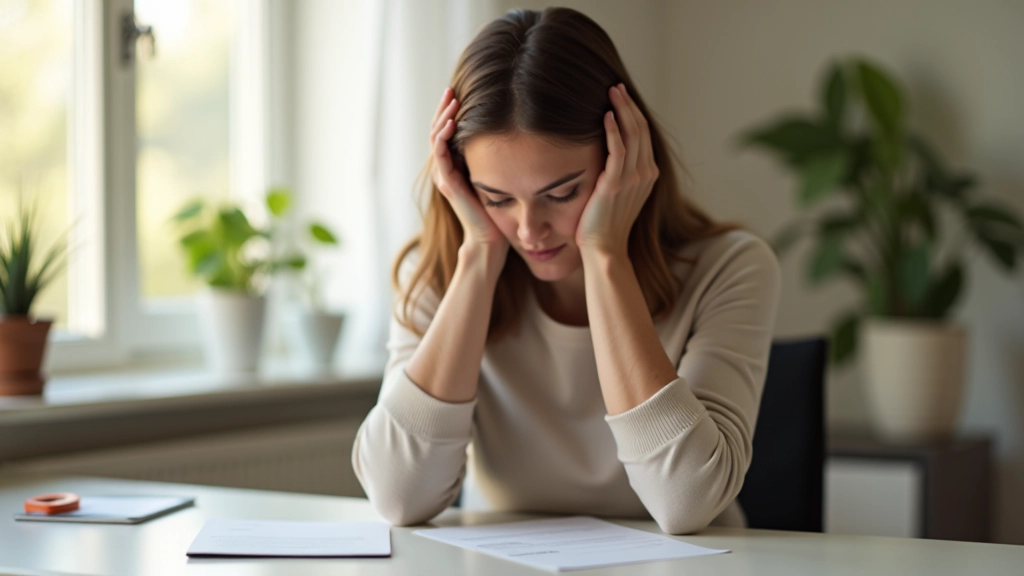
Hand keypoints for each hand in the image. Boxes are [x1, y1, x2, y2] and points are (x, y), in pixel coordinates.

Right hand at [430, 88, 507, 251]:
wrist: (490, 238)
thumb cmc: (496, 209)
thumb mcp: (493, 174)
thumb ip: (490, 157)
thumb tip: (504, 131)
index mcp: (454, 165)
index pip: (446, 132)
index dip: (449, 112)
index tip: (458, 93)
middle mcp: (446, 169)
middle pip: (437, 131)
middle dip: (443, 109)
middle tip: (450, 89)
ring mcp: (444, 176)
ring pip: (436, 140)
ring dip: (442, 118)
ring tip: (451, 100)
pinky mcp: (448, 184)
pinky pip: (441, 155)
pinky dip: (444, 137)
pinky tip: (452, 123)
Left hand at [575, 83, 659, 257]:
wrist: (604, 248)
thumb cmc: (604, 222)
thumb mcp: (618, 192)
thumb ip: (619, 171)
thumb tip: (609, 151)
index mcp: (649, 174)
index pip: (644, 135)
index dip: (634, 113)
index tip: (621, 97)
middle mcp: (645, 174)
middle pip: (641, 129)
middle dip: (629, 105)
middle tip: (616, 86)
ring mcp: (633, 179)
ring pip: (632, 135)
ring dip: (622, 110)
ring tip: (611, 92)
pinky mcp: (615, 184)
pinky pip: (618, 150)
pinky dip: (614, 130)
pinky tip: (606, 115)